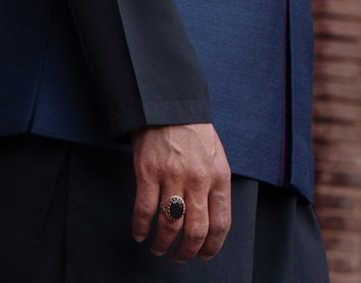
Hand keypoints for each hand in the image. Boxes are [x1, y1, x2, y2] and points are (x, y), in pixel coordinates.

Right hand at [131, 122, 231, 262]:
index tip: (204, 255)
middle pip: (196, 231)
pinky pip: (145, 211)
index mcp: (218, 176)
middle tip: (180, 257)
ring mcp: (172, 177)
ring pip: (170, 225)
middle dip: (187, 251)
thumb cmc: (193, 129)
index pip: (220, 223)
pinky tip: (140, 234)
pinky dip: (141, 228)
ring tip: (158, 248)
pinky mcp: (148, 173)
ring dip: (163, 244)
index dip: (212, 246)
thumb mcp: (215, 155)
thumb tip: (212, 216)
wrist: (169, 103)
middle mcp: (198, 180)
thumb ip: (215, 184)